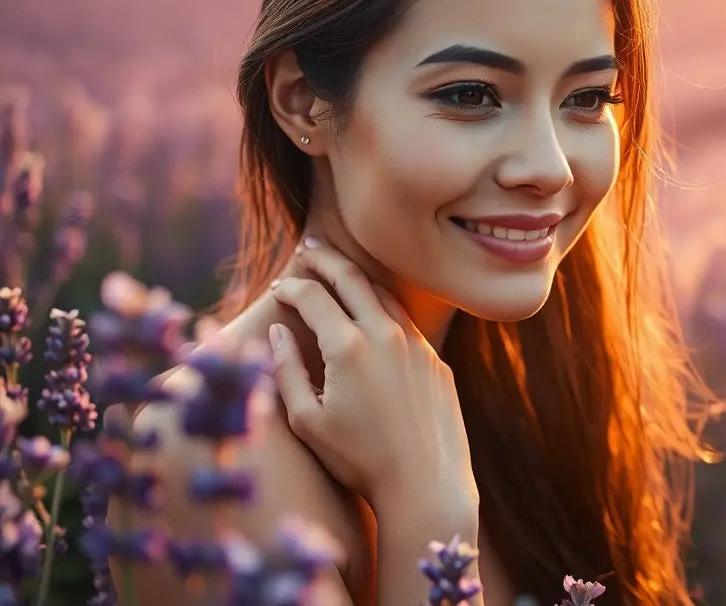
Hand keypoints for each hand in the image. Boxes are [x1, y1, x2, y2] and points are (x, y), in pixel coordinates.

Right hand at [267, 239, 477, 523]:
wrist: (425, 485)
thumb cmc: (358, 460)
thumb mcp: (307, 420)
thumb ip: (287, 370)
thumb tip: (279, 331)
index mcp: (348, 346)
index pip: (314, 296)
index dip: (292, 286)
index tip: (279, 286)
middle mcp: (387, 335)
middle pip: (353, 278)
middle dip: (326, 260)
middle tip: (308, 248)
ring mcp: (418, 345)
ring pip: (386, 296)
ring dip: (360, 280)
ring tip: (340, 273)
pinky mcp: (438, 362)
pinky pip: (408, 325)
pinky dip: (385, 310)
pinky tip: (376, 315)